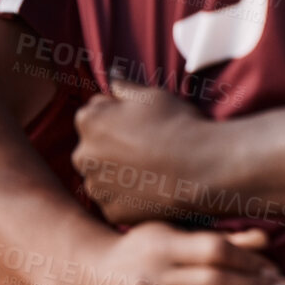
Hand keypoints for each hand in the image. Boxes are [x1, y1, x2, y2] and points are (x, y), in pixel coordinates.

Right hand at [49, 224, 284, 284]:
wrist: (80, 279)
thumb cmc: (138, 252)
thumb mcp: (173, 234)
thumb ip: (219, 239)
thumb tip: (266, 240)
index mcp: (160, 246)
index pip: (215, 252)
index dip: (251, 261)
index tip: (277, 272)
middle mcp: (150, 280)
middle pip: (212, 284)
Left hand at [74, 81, 226, 227]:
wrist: (202, 167)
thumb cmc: (178, 124)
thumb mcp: (152, 95)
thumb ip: (123, 85)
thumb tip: (111, 72)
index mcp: (88, 121)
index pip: (93, 114)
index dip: (117, 116)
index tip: (140, 122)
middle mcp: (82, 155)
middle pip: (92, 147)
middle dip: (110, 146)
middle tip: (146, 145)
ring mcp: (95, 186)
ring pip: (101, 176)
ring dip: (116, 173)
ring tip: (150, 168)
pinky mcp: (111, 211)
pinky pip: (115, 201)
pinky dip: (128, 196)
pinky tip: (151, 187)